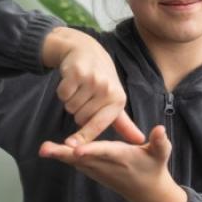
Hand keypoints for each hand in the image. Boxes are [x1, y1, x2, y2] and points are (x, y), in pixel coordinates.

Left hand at [39, 126, 186, 201]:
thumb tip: (160, 129)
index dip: (91, 151)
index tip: (78, 150)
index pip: (105, 153)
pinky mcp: (95, 171)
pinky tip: (52, 151)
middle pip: (83, 158)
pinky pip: (77, 163)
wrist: (149, 191)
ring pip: (77, 162)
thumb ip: (160, 141)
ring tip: (45, 149)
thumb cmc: (154, 167)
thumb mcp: (162, 153)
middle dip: (65, 153)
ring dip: (60, 155)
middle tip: (46, 149)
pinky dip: (64, 157)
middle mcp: (107, 165)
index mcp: (122, 157)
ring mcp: (99, 170)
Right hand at [42, 27, 144, 145]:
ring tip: (80, 88)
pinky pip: (62, 95)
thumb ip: (124, 124)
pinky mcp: (77, 73)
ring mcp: (92, 80)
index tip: (72, 148)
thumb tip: (139, 140)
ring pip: (70, 107)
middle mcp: (107, 90)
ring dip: (71, 101)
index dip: (85, 137)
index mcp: (118, 100)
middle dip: (79, 111)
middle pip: (80, 118)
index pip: (99, 124)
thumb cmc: (102, 82)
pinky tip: (72, 82)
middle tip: (86, 96)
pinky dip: (63, 91)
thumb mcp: (115, 101)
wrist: (88, 52)